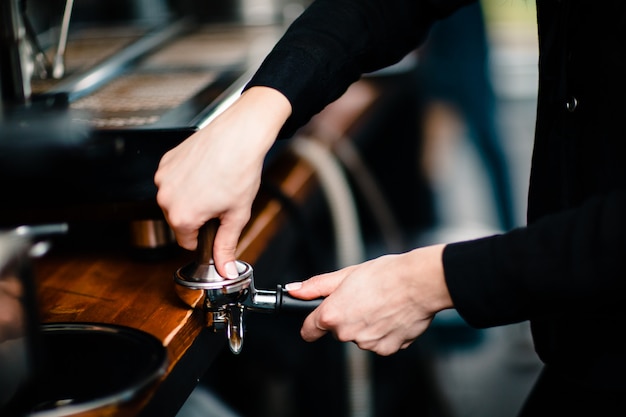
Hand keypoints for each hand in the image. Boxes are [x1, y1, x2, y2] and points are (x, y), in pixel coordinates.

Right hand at [154, 87, 290, 276]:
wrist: (240, 134)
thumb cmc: (240, 169)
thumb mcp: (237, 215)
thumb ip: (227, 245)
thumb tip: (225, 269)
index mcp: (182, 216)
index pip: (187, 242)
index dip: (205, 236)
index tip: (216, 224)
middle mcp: (166, 198)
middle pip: (179, 221)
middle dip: (198, 216)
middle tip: (220, 200)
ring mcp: (163, 177)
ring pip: (175, 200)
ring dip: (191, 197)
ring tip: (214, 183)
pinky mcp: (166, 161)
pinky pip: (173, 180)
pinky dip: (186, 179)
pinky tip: (205, 171)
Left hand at [286, 244, 451, 355]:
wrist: (419, 284)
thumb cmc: (386, 275)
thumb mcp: (345, 275)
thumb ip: (316, 286)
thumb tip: (294, 290)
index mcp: (332, 314)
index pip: (309, 330)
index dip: (311, 324)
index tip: (315, 321)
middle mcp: (346, 333)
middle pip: (337, 330)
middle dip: (346, 317)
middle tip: (363, 298)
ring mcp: (367, 344)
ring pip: (359, 336)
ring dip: (366, 324)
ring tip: (381, 304)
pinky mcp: (387, 349)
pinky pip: (379, 342)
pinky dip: (384, 332)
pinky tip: (392, 315)